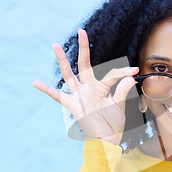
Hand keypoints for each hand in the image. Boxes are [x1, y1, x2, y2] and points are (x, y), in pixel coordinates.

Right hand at [32, 29, 137, 144]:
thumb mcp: (119, 105)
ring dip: (63, 60)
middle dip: (84, 48)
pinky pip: (58, 96)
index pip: (111, 74)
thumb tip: (130, 76)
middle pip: (85, 64)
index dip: (123, 72)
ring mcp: (80, 95)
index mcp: (102, 87)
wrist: (107, 140)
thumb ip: (122, 90)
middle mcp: (89, 88)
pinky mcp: (73, 105)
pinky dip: (47, 90)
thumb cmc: (113, 123)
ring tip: (56, 45)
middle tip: (82, 31)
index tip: (135, 70)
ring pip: (69, 74)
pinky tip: (36, 83)